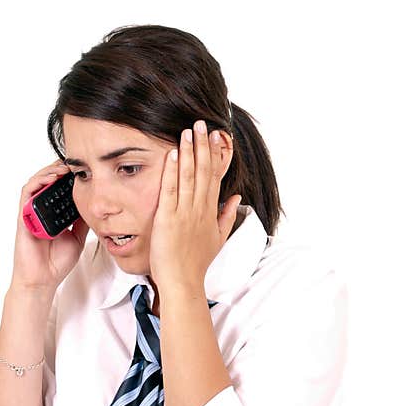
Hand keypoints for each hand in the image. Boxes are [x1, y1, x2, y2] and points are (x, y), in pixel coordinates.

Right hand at [10, 161, 90, 290]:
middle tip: (75, 163)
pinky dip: (37, 183)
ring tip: (64, 167)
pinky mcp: (23, 217)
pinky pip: (27, 194)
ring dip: (49, 172)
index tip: (83, 169)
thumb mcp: (78, 236)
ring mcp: (31, 213)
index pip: (59, 189)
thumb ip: (82, 220)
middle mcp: (41, 211)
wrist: (43, 280)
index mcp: (54, 214)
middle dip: (59, 169)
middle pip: (47, 182)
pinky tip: (50, 178)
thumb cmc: (56, 262)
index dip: (69, 177)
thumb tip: (95, 204)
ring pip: (36, 183)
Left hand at [148, 120, 240, 293]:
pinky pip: (171, 190)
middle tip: (201, 123)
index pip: (215, 177)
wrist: (183, 282)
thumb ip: (226, 216)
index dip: (214, 155)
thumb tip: (236, 198)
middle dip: (203, 146)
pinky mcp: (168, 219)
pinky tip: (174, 154)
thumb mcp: (217, 239)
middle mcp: (200, 209)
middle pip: (204, 171)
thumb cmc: (196, 263)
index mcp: (210, 212)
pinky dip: (173, 171)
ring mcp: (185, 213)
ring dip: (190, 152)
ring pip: (190, 177)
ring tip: (188, 131)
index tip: (214, 136)